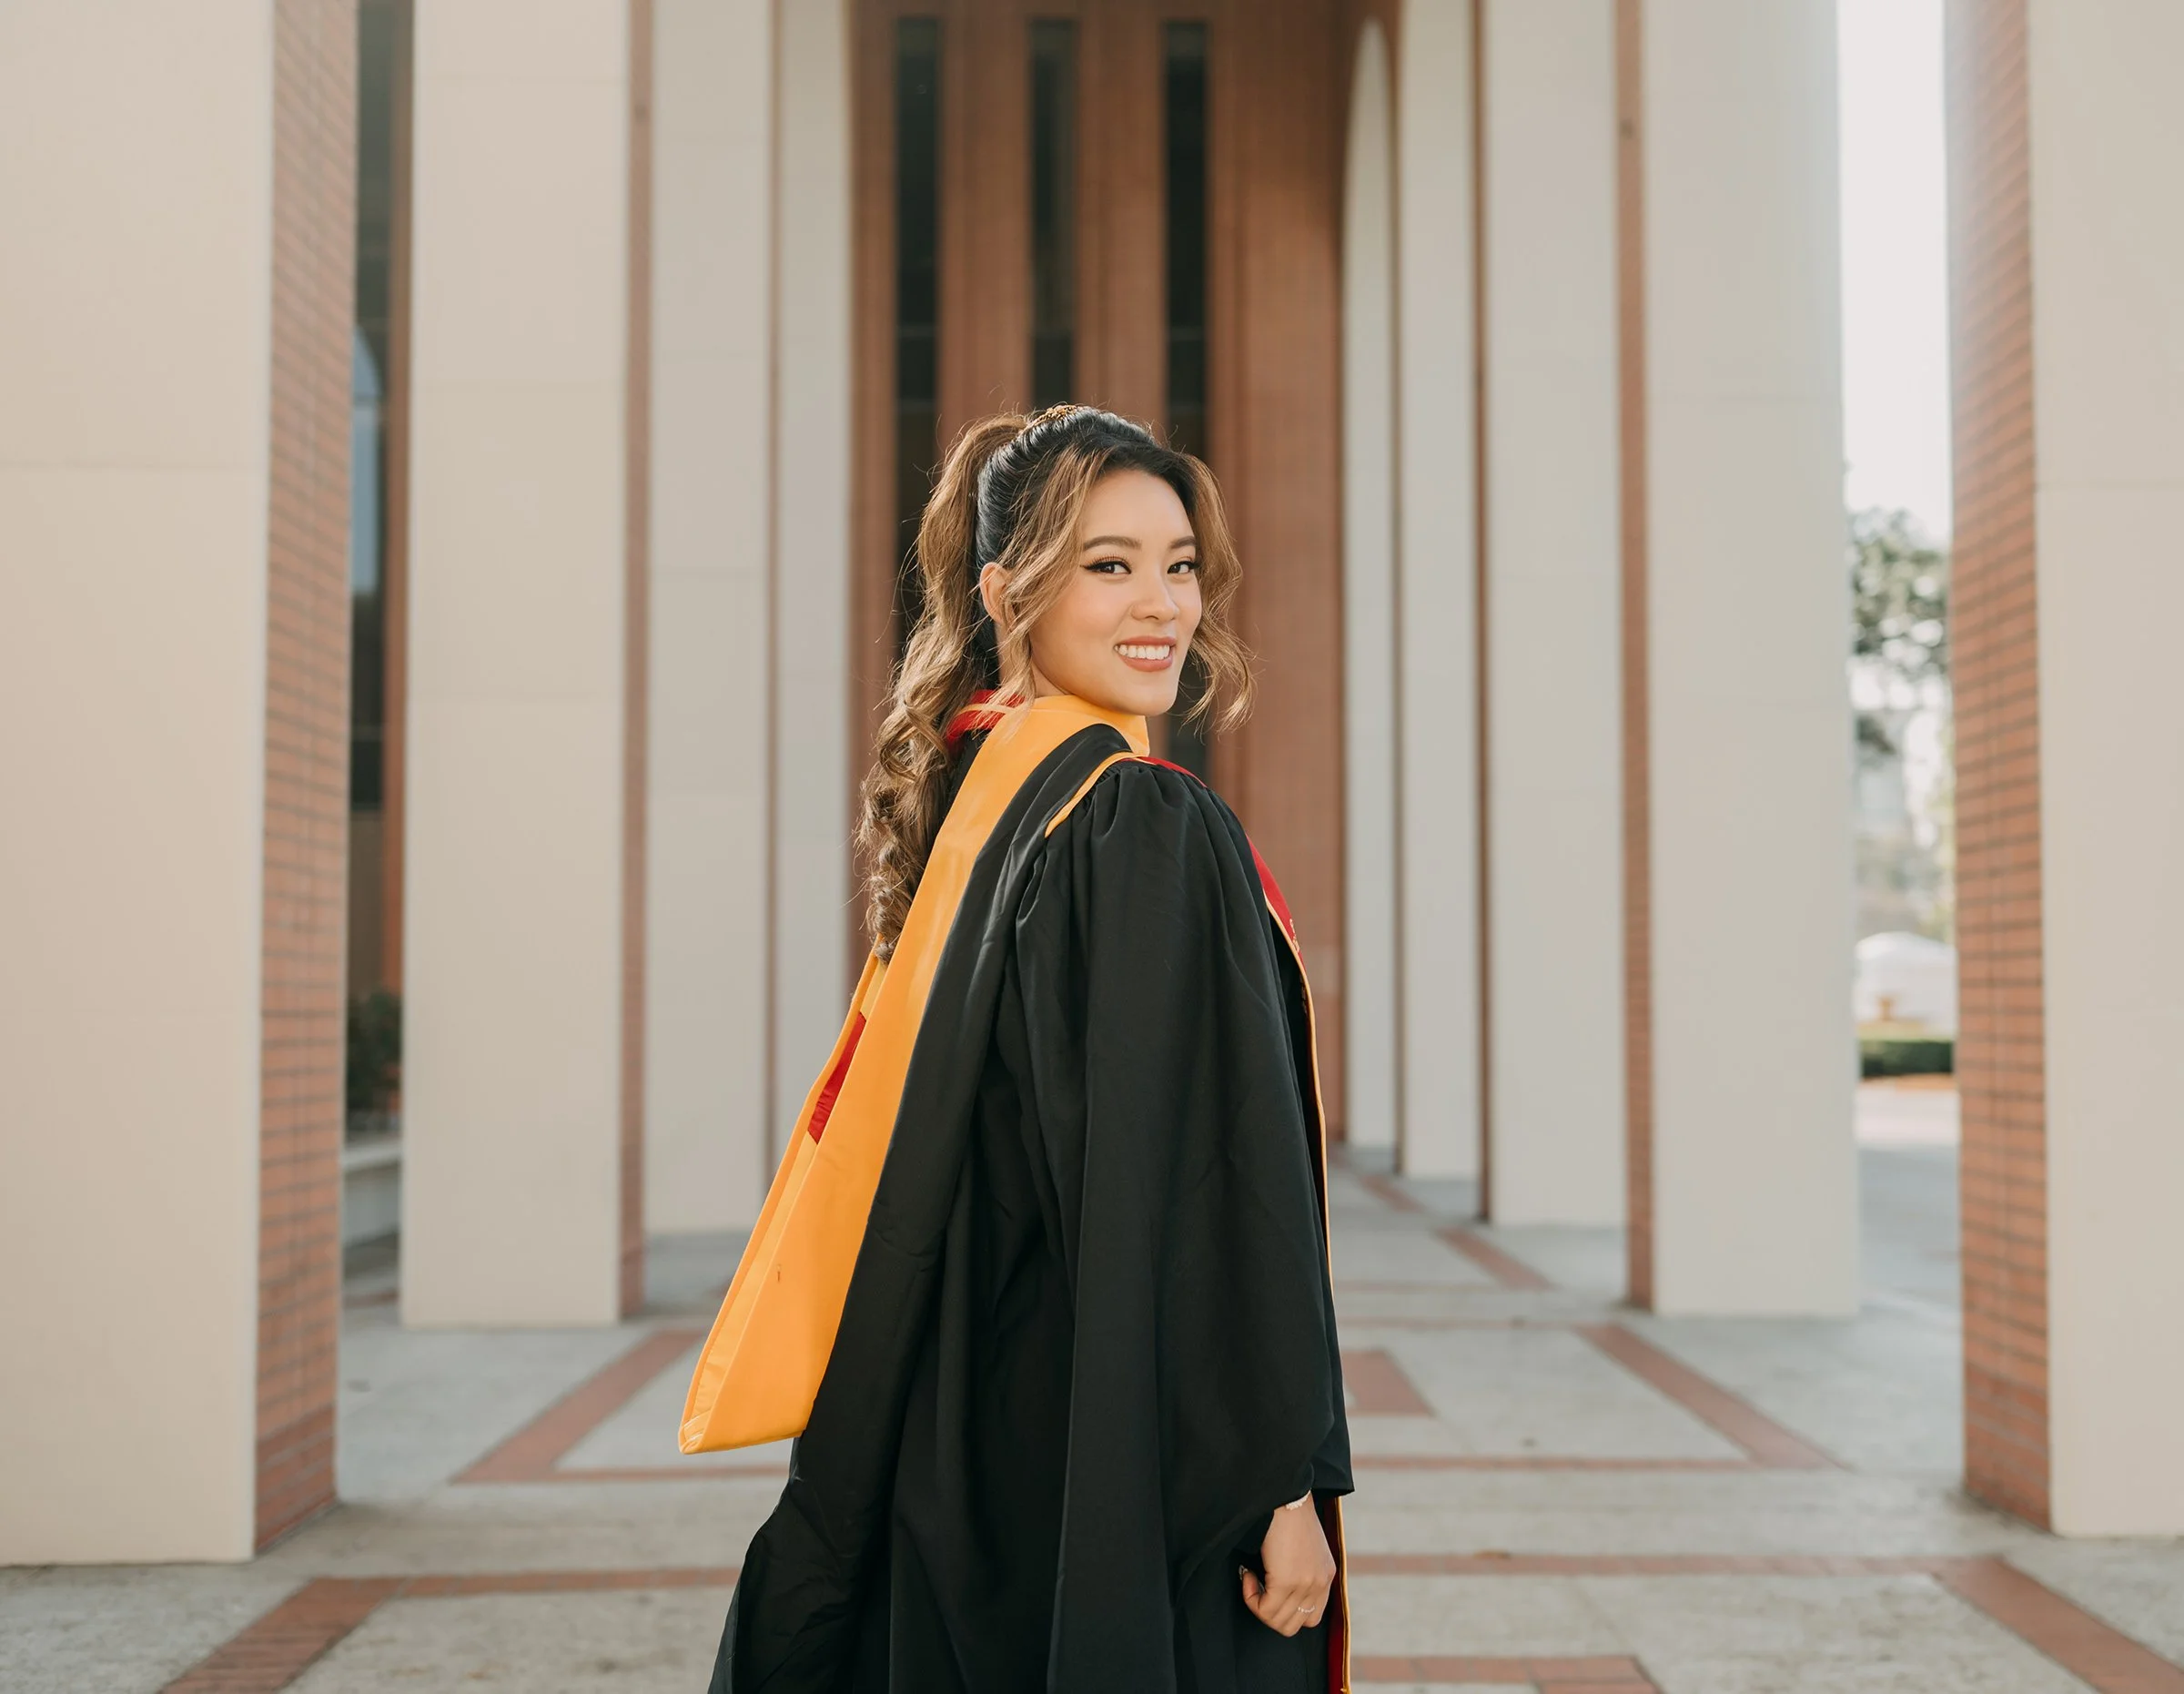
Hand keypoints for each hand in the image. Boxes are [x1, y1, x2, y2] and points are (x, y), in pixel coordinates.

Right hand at [1239, 1497, 1335, 1634]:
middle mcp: (1320, 1583)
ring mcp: (1305, 1584)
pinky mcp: (1286, 1581)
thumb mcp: (1305, 1547)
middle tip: (1259, 1587)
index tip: (1271, 1589)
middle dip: (1270, 1613)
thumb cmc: (1287, 1514)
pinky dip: (1251, 1597)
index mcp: (1326, 1575)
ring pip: (1277, 1621)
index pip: (1311, 1618)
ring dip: (1258, 1604)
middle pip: (1293, 1625)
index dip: (1287, 1611)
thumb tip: (1277, 1592)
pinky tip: (1249, 1575)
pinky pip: (1264, 1609)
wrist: (1284, 1494)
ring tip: (1253, 1578)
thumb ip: (1301, 1571)